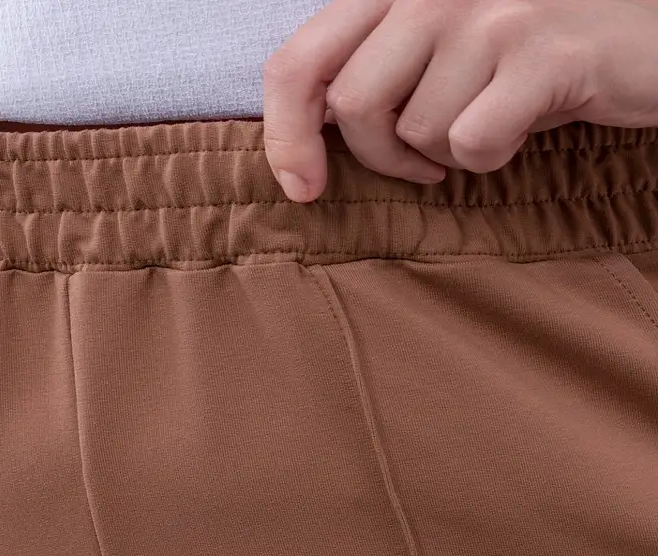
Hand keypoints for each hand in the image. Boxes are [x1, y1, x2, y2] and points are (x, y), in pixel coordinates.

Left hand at [262, 0, 657, 201]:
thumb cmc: (529, 46)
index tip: (303, 186)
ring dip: (446, 153)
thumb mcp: (441, 39)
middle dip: (381, 156)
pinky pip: (471, 143)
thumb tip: (300, 138)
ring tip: (490, 121)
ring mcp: (491, 11)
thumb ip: (374, 64)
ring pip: (416, 130)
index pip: (298, 62)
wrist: (641, 30)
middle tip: (422, 162)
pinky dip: (492, 158)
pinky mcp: (541, 50)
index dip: (285, 135)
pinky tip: (523, 127)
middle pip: (352, 106)